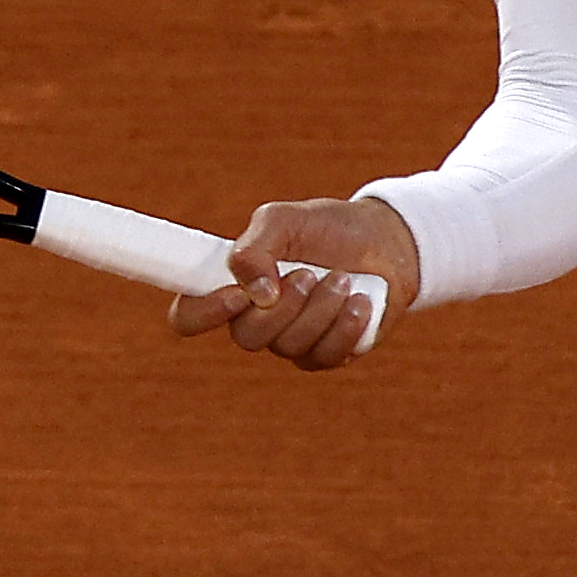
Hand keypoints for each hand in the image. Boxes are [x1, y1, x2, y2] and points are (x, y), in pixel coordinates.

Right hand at [167, 194, 420, 371]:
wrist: (386, 242)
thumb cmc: (328, 228)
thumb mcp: (285, 221)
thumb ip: (255, 248)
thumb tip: (254, 293)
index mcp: (234, 285)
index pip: (190, 315)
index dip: (203, 313)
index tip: (238, 294)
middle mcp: (256, 319)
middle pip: (247, 337)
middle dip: (284, 305)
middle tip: (310, 273)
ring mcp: (291, 341)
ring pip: (290, 345)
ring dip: (322, 307)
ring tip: (343, 278)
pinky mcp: (325, 355)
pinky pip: (324, 355)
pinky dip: (347, 325)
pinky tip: (361, 300)